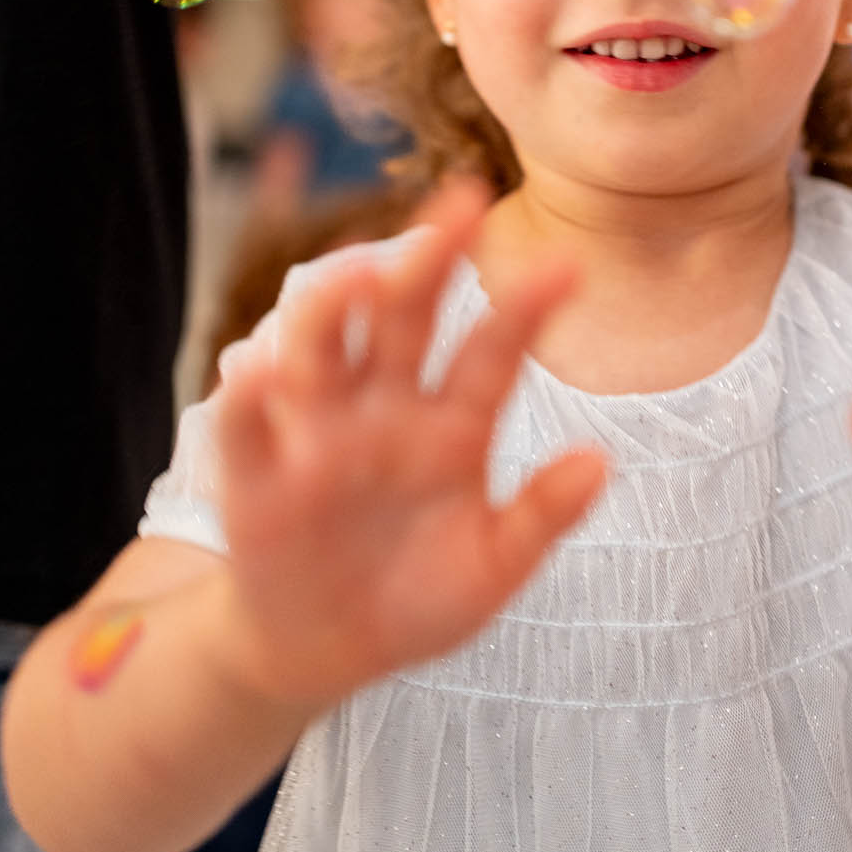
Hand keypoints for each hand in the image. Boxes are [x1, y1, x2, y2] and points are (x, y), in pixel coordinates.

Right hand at [213, 179, 606, 707]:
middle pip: (406, 317)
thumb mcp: (493, 568)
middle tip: (464, 201)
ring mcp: (319, 435)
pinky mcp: (258, 476)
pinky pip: (249, 427)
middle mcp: (385, 409)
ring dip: (338, 302)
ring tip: (364, 270)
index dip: (527, 308)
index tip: (569, 263)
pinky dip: (251, 397)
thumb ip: (540, 517)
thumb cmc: (419, 597)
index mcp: (454, 425)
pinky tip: (263, 371)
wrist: (327, 650)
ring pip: (323, 346)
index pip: (492, 351)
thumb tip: (602, 462)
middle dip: (431, 258)